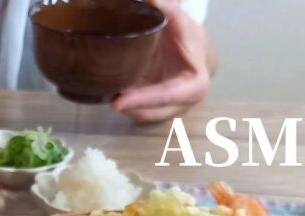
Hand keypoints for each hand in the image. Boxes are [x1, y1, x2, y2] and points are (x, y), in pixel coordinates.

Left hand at [111, 3, 214, 123]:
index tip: (119, 101)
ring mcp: (169, 109)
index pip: (169, 96)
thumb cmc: (188, 37)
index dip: (145, 100)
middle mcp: (183, 103)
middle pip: (153, 112)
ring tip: (109, 94)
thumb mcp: (181, 21)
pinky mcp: (156, 110)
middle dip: (131, 108)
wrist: (194, 50)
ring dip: (126, 108)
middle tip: (109, 98)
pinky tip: (113, 93)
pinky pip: (138, 112)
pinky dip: (126, 105)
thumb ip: (167, 10)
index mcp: (195, 83)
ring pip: (143, 116)